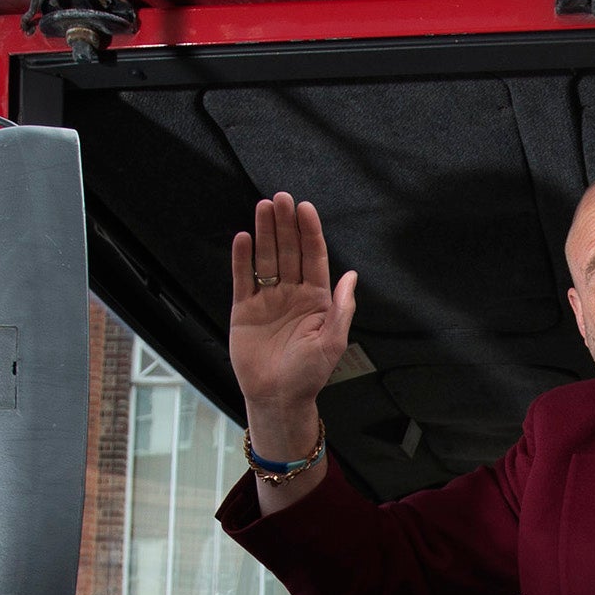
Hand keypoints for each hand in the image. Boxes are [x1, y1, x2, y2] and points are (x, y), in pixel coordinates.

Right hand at [229, 192, 356, 482]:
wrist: (278, 397)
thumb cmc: (309, 374)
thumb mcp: (333, 341)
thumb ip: (342, 307)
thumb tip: (352, 275)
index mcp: (316, 300)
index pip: (313, 258)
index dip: (309, 233)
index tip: (306, 208)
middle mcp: (292, 294)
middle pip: (288, 252)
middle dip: (286, 224)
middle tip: (281, 197)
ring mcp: (267, 299)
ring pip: (266, 259)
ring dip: (265, 233)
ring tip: (263, 207)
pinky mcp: (244, 309)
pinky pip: (243, 278)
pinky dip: (242, 259)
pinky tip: (244, 237)